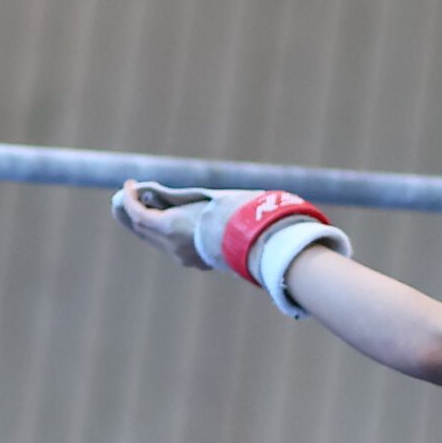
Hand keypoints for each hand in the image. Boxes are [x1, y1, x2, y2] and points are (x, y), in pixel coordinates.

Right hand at [109, 181, 351, 317]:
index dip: (171, 234)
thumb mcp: (265, 237)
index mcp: (205, 257)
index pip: (184, 249)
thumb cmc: (264, 243)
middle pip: (155, 238)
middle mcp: (186, 255)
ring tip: (128, 191)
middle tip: (133, 202)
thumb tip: (313, 240)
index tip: (169, 217)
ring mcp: (173, 243)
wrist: (256, 242)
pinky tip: (129, 185)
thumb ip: (280, 239)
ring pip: (142, 226)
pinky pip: (138, 213)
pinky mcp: (166, 228)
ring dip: (132, 208)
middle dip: (143, 220)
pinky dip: (131, 200)